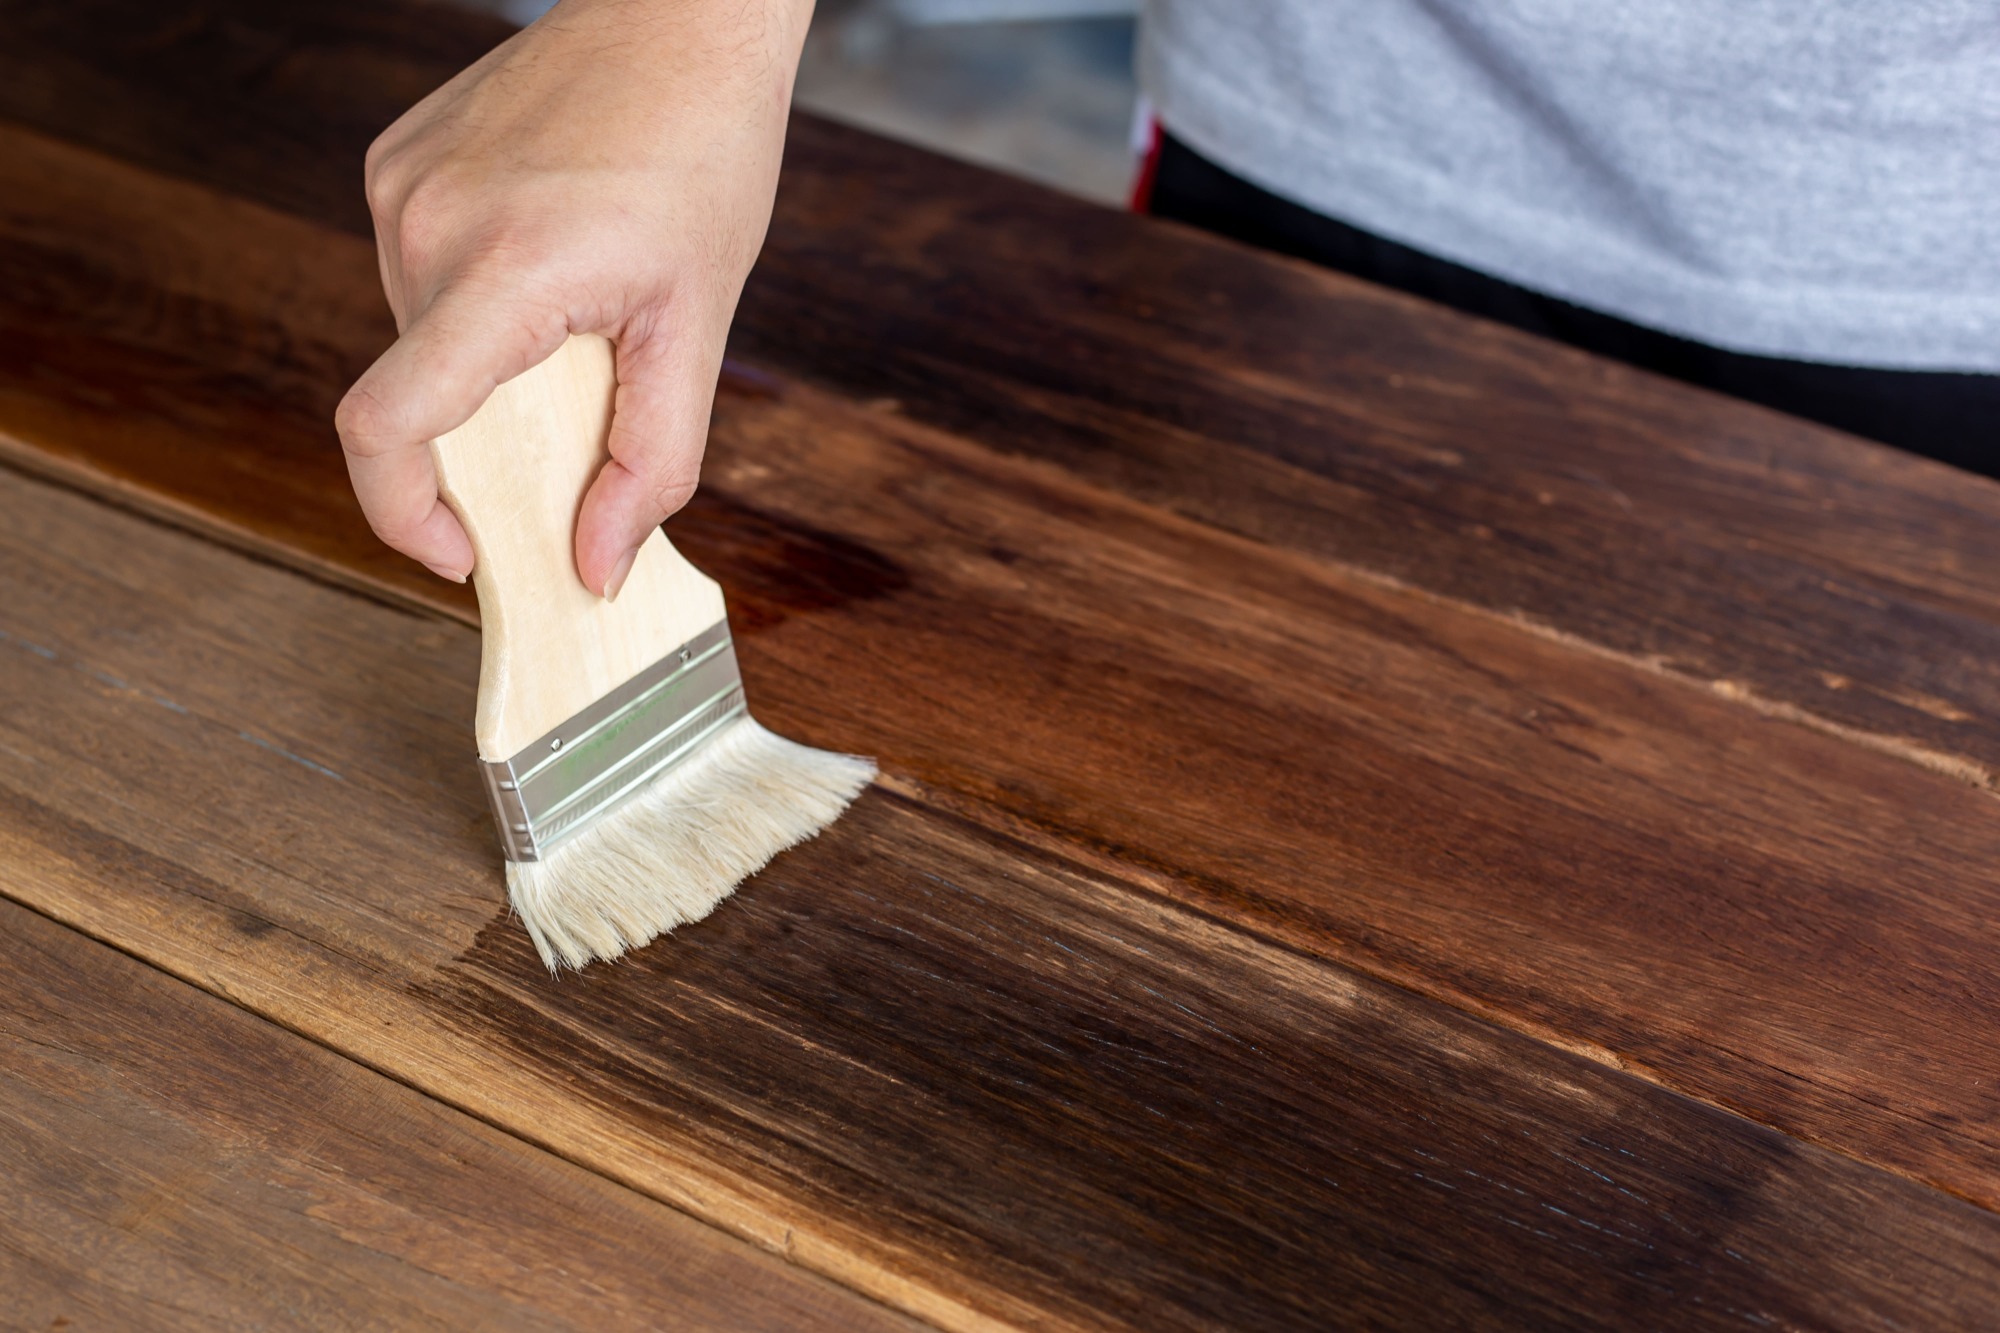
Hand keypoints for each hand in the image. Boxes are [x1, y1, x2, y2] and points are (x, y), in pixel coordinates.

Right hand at [335, 0, 812, 596]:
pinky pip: (421, 274)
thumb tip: (595, 567)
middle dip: (493, 436)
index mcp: (502, 268)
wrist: (682, 18)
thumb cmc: (705, 154)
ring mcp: (398, 185)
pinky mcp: (394, 161)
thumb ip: (651, 462)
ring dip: (491, 360)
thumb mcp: (699, 327)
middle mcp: (423, 222)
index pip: (387, 426)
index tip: (463, 553)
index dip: (404, 517)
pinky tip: (551, 250)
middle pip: (423, 394)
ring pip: (422, 337)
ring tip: (582, 302)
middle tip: (584, 400)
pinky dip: (478, 301)